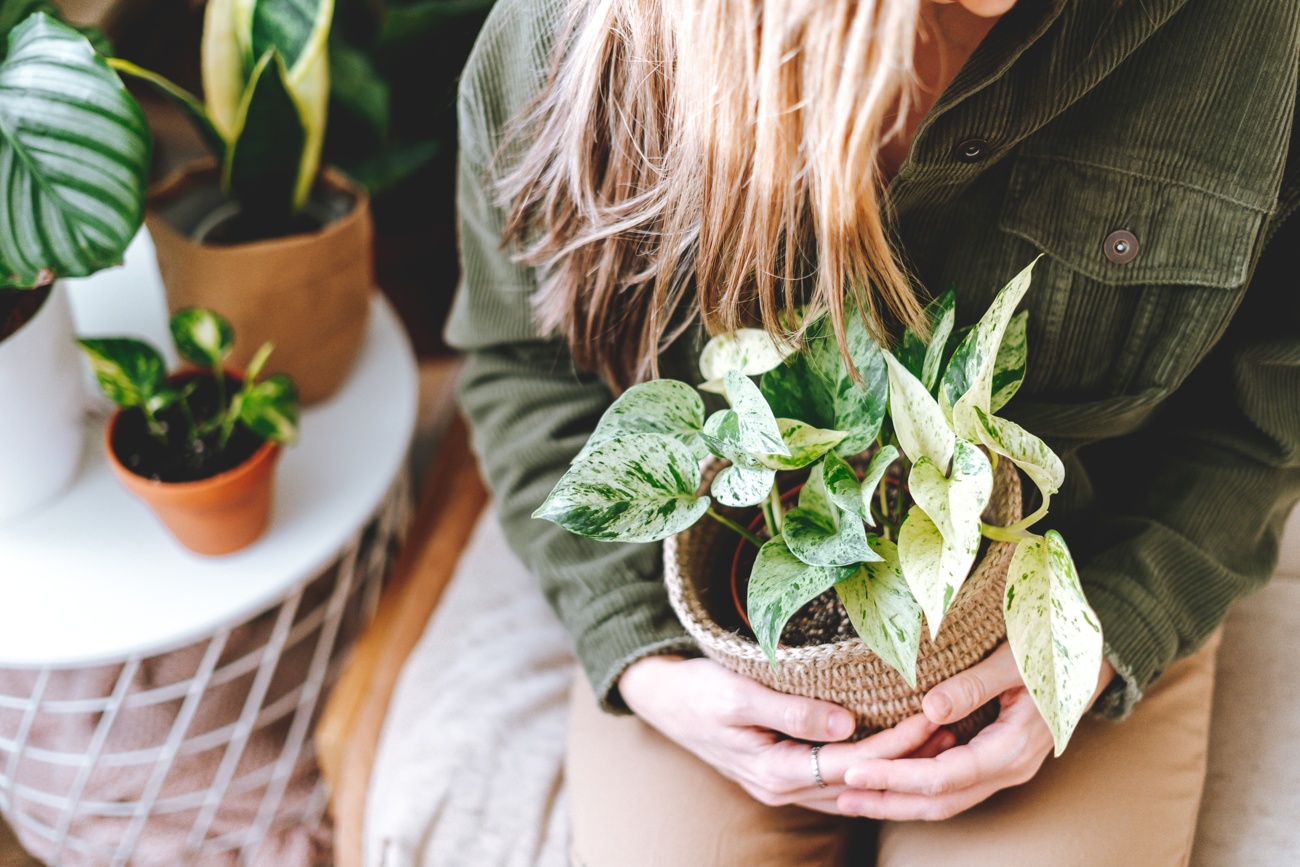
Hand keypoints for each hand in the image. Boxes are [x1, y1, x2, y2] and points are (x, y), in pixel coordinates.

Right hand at [619, 655, 954, 813]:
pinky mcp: (786, 774)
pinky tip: (895, 753)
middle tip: (955, 734)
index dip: (896, 744)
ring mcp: (785, 787)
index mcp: (776, 770)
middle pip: (861, 783)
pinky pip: (838, 782)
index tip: (931, 715)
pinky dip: (871, 770)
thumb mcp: (737, 692)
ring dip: (896, 770)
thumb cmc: (697, 690)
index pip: (853, 764)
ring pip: (853, 790)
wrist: (664, 700)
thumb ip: (791, 709)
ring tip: (940, 744)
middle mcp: (784, 788)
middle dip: (909, 761)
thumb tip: (846, 724)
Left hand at [838, 642, 1115, 820]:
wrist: (1093, 658)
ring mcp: (1004, 768)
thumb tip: (930, 710)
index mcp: (1013, 748)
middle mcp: (1010, 768)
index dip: (895, 777)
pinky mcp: (996, 760)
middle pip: (940, 800)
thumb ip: (974, 684)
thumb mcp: (1014, 660)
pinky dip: (917, 785)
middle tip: (840, 794)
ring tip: (852, 794)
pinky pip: (953, 783)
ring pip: (945, 798)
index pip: (943, 776)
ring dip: (899, 799)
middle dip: (887, 801)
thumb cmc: (1053, 650)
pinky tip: (886, 776)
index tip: (853, 771)